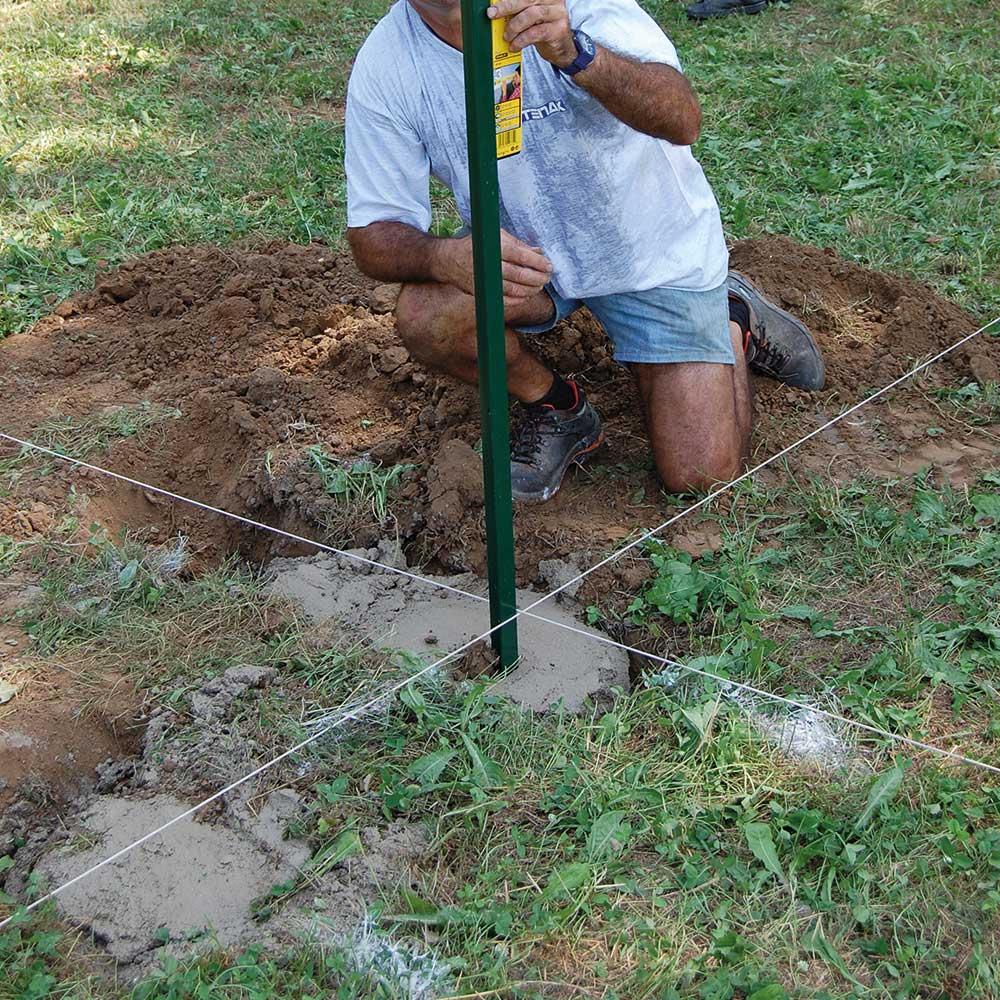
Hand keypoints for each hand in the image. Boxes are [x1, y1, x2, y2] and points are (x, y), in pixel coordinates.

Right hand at [434, 230, 552, 306]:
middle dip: (538, 278)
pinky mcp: (483, 292)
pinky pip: (505, 300)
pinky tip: (526, 295)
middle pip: (521, 275)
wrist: (450, 260)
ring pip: (515, 290)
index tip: (549, 265)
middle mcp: (491, 265)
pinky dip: (519, 299)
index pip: (522, 256)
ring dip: (531, 290)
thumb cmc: (478, 246)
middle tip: (547, 277)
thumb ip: (519, 245)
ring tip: (539, 286)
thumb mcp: (497, 237)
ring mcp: (486, 281)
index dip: (539, 262)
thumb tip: (539, 251)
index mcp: (496, 248)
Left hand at [487, 0, 576, 68]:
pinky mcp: (558, 30)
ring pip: (531, 14)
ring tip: (507, 36)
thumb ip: (518, 9)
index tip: (493, 3)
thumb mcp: (530, 15)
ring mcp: (557, 14)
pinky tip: (514, 45)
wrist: (561, 49)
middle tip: (492, 13)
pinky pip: (535, 33)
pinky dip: (521, 40)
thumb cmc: (542, 29)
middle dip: (507, 6)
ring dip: (514, 26)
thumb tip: (496, 9)